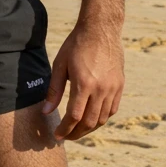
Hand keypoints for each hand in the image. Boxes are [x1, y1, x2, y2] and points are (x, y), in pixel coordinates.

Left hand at [41, 19, 124, 140]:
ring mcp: (113, 88)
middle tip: (66, 136)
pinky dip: (101, 119)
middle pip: (89, 122)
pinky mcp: (120, 86)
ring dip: (89, 129)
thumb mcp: (60, 65)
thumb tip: (46, 112)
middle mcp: (101, 89)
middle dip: (76, 133)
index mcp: (84, 84)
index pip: (74, 117)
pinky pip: (112, 110)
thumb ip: (54, 90)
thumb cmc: (76, 45)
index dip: (65, 129)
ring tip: (77, 130)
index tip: (57, 135)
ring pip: (102, 119)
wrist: (101, 30)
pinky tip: (91, 119)